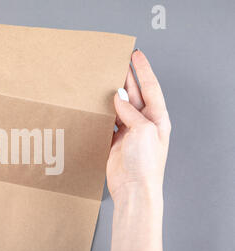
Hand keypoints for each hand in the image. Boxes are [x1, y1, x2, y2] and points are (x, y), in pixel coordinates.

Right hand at [107, 50, 170, 200]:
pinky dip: (103, 113)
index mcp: (157, 118)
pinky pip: (110, 122)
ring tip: (103, 81)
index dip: (143, 70)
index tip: (135, 55)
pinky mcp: (117, 142)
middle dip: (127, 78)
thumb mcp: (142, 131)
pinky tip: (97, 106)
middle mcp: (145, 123)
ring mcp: (130, 132)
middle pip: (135, 95)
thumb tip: (118, 99)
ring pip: (121, 108)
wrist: (133, 189)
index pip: (150, 88)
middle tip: (116, 63)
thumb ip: (130, 112)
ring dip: (113, 95)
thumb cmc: (145, 164)